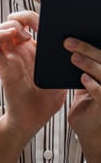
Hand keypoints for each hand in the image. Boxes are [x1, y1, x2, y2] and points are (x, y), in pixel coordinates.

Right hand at [0, 12, 64, 138]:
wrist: (32, 120)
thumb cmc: (46, 101)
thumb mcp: (61, 75)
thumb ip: (63, 60)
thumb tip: (73, 43)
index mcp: (34, 51)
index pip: (29, 25)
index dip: (33, 16)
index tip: (44, 17)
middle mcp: (19, 52)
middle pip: (13, 23)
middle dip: (21, 16)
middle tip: (31, 23)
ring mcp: (9, 58)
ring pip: (0, 31)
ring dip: (10, 25)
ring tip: (22, 32)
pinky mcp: (2, 66)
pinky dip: (0, 36)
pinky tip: (12, 34)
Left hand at [65, 37, 100, 162]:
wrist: (90, 133)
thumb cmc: (89, 107)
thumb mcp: (86, 83)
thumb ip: (83, 67)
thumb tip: (69, 46)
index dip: (94, 42)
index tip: (81, 29)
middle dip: (88, 49)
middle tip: (68, 41)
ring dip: (89, 64)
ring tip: (73, 57)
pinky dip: (92, 84)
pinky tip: (82, 78)